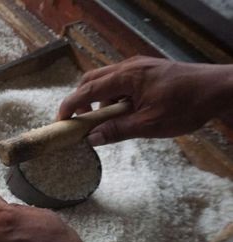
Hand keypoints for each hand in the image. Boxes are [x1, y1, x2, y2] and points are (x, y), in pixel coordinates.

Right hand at [57, 56, 232, 145]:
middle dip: (81, 101)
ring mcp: (139, 67)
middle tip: (81, 122)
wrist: (220, 90)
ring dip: (100, 100)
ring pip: (106, 81)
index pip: (87, 89)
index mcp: (128, 76)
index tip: (61, 120)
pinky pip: (121, 82)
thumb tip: (92, 139)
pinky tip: (125, 113)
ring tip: (109, 121)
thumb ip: (117, 130)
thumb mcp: (150, 124)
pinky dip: (115, 97)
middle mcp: (130, 66)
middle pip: (92, 80)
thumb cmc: (188, 105)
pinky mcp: (147, 71)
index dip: (70, 105)